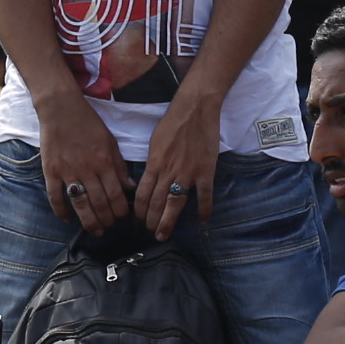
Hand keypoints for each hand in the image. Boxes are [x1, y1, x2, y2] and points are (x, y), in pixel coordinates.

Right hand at [34, 97, 133, 238]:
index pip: (117, 195)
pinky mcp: (51, 170)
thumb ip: (119, 166)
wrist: (61, 108)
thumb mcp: (110, 142)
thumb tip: (130, 187)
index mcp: (104, 162)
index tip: (122, 218)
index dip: (121, 211)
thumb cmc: (88, 123)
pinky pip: (55, 196)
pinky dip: (61, 211)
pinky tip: (68, 219)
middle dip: (107, 220)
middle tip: (109, 227)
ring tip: (94, 230)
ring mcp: (68, 171)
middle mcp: (87, 169)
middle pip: (100, 203)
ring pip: (80, 204)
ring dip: (89, 221)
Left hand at [134, 98, 219, 239]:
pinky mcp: (205, 171)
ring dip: (168, 221)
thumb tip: (148, 178)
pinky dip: (204, 209)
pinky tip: (203, 221)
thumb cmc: (173, 122)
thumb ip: (152, 163)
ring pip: (175, 203)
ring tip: (164, 235)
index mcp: (154, 164)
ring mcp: (187, 173)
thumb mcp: (154, 142)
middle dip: (151, 221)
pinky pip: (204, 195)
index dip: (139, 210)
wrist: (195, 108)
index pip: (142, 194)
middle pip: (156, 203)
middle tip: (151, 233)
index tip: (139, 220)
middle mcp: (168, 171)